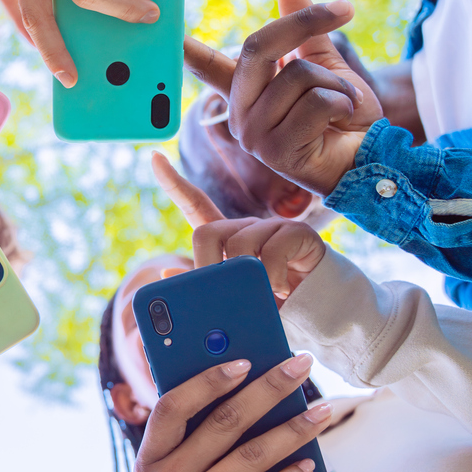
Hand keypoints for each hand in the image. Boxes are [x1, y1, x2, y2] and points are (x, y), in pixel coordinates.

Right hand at [135, 354, 331, 471]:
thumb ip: (189, 438)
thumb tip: (244, 387)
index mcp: (148, 457)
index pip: (172, 407)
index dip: (207, 381)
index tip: (244, 360)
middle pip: (223, 423)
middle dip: (268, 388)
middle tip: (300, 365)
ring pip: (252, 456)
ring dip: (293, 429)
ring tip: (321, 411)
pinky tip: (310, 464)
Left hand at [152, 152, 325, 303]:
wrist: (317, 313)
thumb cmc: (273, 304)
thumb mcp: (233, 300)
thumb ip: (203, 287)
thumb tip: (166, 271)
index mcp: (227, 240)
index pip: (196, 205)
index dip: (174, 183)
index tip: (154, 158)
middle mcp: (246, 228)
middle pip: (208, 232)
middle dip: (207, 267)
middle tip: (222, 292)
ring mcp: (271, 227)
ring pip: (239, 245)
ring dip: (245, 279)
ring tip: (262, 293)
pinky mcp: (296, 233)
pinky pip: (271, 253)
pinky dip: (272, 280)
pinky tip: (280, 289)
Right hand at [189, 0, 380, 194]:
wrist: (372, 159)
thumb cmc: (346, 117)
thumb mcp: (327, 65)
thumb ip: (305, 32)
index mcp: (246, 91)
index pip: (209, 65)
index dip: (188, 49)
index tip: (168, 34)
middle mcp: (240, 112)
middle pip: (258, 47)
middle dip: (304, 24)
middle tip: (344, 10)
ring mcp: (252, 133)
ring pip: (298, 76)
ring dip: (337, 85)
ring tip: (343, 106)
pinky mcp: (274, 151)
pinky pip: (314, 102)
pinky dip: (342, 104)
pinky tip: (342, 123)